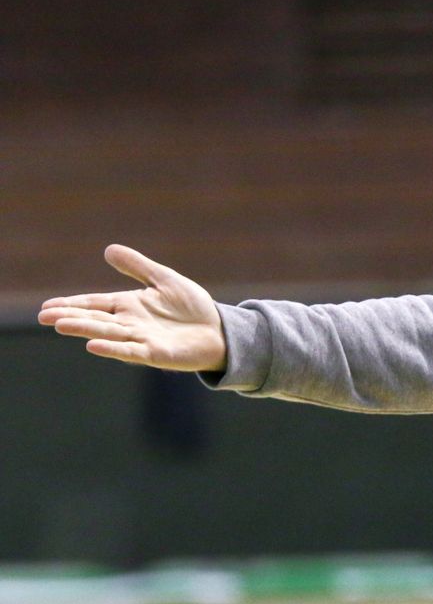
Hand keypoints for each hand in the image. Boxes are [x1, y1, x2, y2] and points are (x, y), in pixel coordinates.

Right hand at [38, 245, 225, 371]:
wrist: (218, 331)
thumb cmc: (192, 308)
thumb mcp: (164, 280)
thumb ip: (138, 267)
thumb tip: (108, 250)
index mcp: (129, 305)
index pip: (95, 303)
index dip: (72, 304)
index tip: (47, 306)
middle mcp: (130, 323)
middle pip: (95, 318)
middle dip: (70, 316)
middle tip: (43, 316)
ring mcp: (141, 339)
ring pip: (107, 333)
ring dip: (84, 329)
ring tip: (60, 325)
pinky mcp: (155, 353)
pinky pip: (130, 352)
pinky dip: (112, 349)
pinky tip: (93, 346)